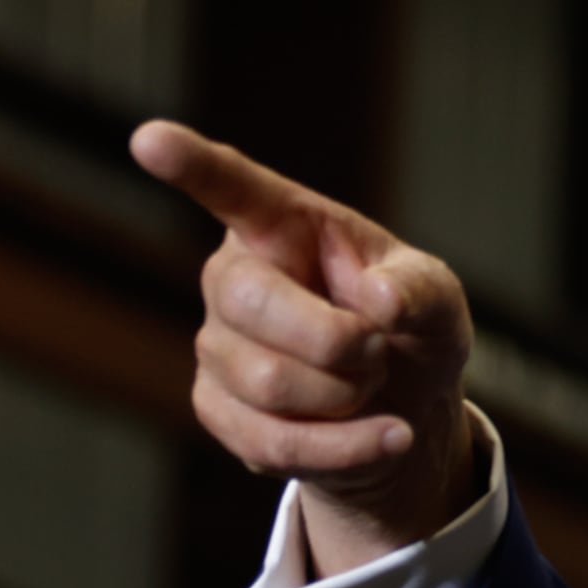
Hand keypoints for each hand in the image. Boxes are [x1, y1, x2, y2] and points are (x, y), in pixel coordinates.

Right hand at [130, 120, 476, 573]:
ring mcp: (216, 344)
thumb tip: (380, 299)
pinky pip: (271, 441)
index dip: (191, 164)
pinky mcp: (217, 408)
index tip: (148, 139)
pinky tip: (381, 435)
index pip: (232, 187)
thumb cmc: (409, 331)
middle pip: (254, 303)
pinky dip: (343, 448)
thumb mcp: (438, 300)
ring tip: (370, 385)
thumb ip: (421, 291)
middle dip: (338, 340)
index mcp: (284, 225)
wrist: (399, 412)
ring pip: (269, 382)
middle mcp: (235, 276)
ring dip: (347, 396)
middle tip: (380, 349)